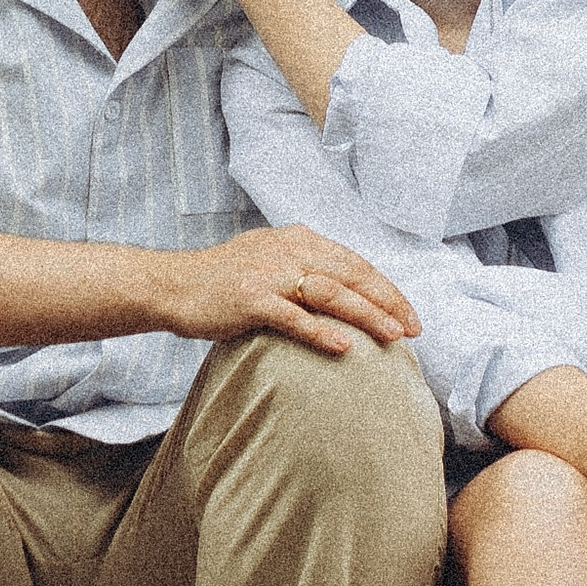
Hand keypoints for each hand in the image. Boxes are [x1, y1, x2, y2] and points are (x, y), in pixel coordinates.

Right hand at [159, 222, 420, 362]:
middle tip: (414, 327)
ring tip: (393, 335)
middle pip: (352, 274)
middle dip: (388, 301)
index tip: (410, 313)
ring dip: (367, 314)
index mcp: (298, 239)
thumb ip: (305, 267)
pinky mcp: (250, 299)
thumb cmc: (223, 280)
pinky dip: (321, 331)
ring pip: (331, 293)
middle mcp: (288, 250)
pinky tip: (344, 346)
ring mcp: (269, 273)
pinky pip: (293, 316)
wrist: (172, 285)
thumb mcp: (270, 259)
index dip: (386, 288)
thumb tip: (345, 290)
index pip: (355, 262)